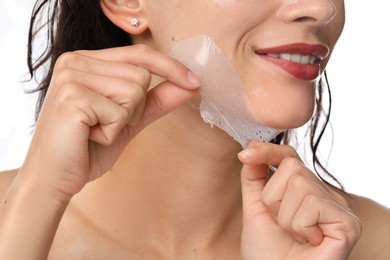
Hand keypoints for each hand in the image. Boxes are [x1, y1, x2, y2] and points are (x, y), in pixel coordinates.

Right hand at [21, 45, 199, 199]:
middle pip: (141, 75)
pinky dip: (112, 132)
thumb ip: (157, 99)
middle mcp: (75, 61)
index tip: (195, 82)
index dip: (170, 67)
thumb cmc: (89, 148)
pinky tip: (89, 137)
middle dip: (135, 108)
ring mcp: (70, 76)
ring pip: (134, 91)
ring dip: (123, 121)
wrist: (55, 178)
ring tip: (96, 130)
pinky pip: (120, 112)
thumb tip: (191, 84)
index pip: (139, 54)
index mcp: (87, 61)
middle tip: (106, 124)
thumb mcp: (129, 119)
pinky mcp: (71, 97)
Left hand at [238, 141, 361, 259]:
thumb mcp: (255, 208)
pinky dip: (300, 227)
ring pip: (300, 184)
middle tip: (282, 225)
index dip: (269, 151)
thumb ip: (254, 178)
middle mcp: (323, 193)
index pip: (289, 156)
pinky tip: (309, 242)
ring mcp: (338, 207)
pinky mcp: (348, 222)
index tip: (246, 154)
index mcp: (303, 189)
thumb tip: (250, 148)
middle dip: (273, 199)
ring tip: (295, 235)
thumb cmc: (268, 251)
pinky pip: (312, 203)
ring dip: (286, 217)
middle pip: (292, 167)